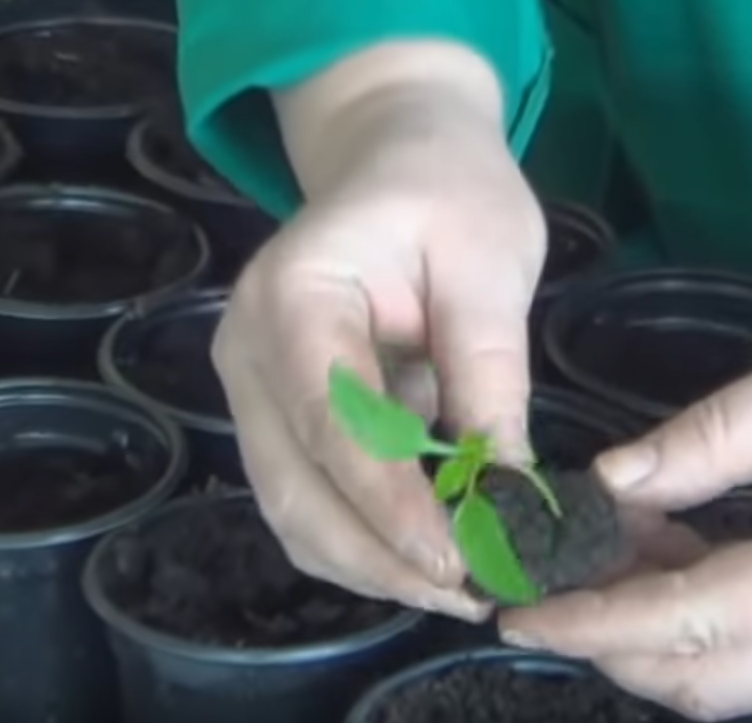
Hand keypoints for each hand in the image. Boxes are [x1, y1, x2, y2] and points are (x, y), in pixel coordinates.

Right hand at [211, 41, 546, 619]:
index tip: (459, 563)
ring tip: (461, 590)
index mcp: (292, 297)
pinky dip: (362, 543)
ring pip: (292, 511)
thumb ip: (487, 371)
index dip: (392, 505)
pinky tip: (428, 560)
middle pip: (295, 487)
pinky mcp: (274, 419)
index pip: (333, 424)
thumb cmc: (446, 189)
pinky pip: (306, 501)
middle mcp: (246, 352)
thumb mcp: (487, 259)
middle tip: (472, 595)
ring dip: (370, 564)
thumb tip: (505, 490)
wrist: (395, 156)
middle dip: (381, 557)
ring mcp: (250, 391)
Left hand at [499, 245, 751, 719]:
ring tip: (594, 559)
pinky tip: (664, 551)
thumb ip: (705, 442)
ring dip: (658, 636)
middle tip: (541, 586)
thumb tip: (607, 484)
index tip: (518, 610)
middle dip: (613, 647)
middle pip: (710, 682)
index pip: (692, 622)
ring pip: (740, 678)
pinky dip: (706, 617)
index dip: (594, 622)